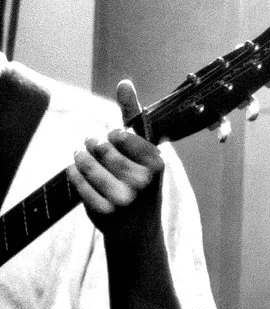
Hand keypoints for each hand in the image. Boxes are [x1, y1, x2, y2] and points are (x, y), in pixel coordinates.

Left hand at [69, 81, 163, 234]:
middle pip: (101, 147)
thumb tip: (124, 82)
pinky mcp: (105, 211)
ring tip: (80, 156)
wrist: (137, 226)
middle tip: (91, 145)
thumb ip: (133, 115)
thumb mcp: (143, 149)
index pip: (120, 135)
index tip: (115, 140)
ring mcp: (125, 198)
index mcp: (157, 163)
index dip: (112, 135)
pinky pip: (77, 181)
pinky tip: (76, 172)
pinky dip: (73, 174)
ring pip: (86, 163)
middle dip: (91, 143)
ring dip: (79, 157)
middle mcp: (144, 182)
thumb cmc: (139, 178)